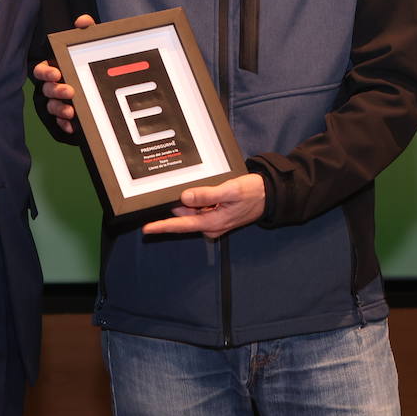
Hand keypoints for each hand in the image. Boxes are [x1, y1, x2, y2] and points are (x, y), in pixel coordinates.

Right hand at [32, 15, 94, 133]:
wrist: (109, 87)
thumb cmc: (90, 64)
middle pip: (47, 90)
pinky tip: (73, 126)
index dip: (45, 72)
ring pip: (52, 108)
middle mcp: (54, 86)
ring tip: (71, 111)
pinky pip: (62, 124)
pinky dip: (65, 125)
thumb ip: (87, 32)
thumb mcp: (91, 47)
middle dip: (56, 91)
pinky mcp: (68, 118)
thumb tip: (82, 21)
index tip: (56, 73)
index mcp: (55, 69)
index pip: (41, 70)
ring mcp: (60, 103)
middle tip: (69, 91)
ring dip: (60, 109)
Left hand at [142, 173, 266, 239]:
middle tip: (178, 188)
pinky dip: (198, 201)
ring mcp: (214, 222)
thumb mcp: (231, 190)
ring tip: (199, 187)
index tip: (147, 228)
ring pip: (192, 212)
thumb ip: (207, 194)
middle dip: (177, 205)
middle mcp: (211, 226)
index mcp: (212, 222)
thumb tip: (185, 197)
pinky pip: (200, 210)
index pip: (182, 225)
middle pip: (184, 217)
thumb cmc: (253, 193)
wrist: (270, 196)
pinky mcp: (216, 216)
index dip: (162, 227)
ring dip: (190, 201)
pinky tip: (204, 191)